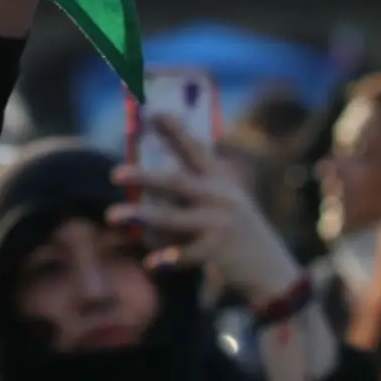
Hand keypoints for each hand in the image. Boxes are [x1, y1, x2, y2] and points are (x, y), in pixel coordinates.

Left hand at [108, 116, 302, 301]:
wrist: (268, 267)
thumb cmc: (230, 229)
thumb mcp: (220, 199)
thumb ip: (188, 187)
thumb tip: (138, 176)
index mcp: (218, 179)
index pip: (194, 149)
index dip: (175, 131)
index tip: (153, 112)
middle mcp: (219, 196)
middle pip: (176, 183)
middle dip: (145, 177)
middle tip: (114, 173)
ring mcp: (219, 223)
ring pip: (172, 219)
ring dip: (141, 217)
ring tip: (112, 215)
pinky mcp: (218, 251)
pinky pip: (184, 254)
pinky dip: (167, 258)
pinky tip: (149, 264)